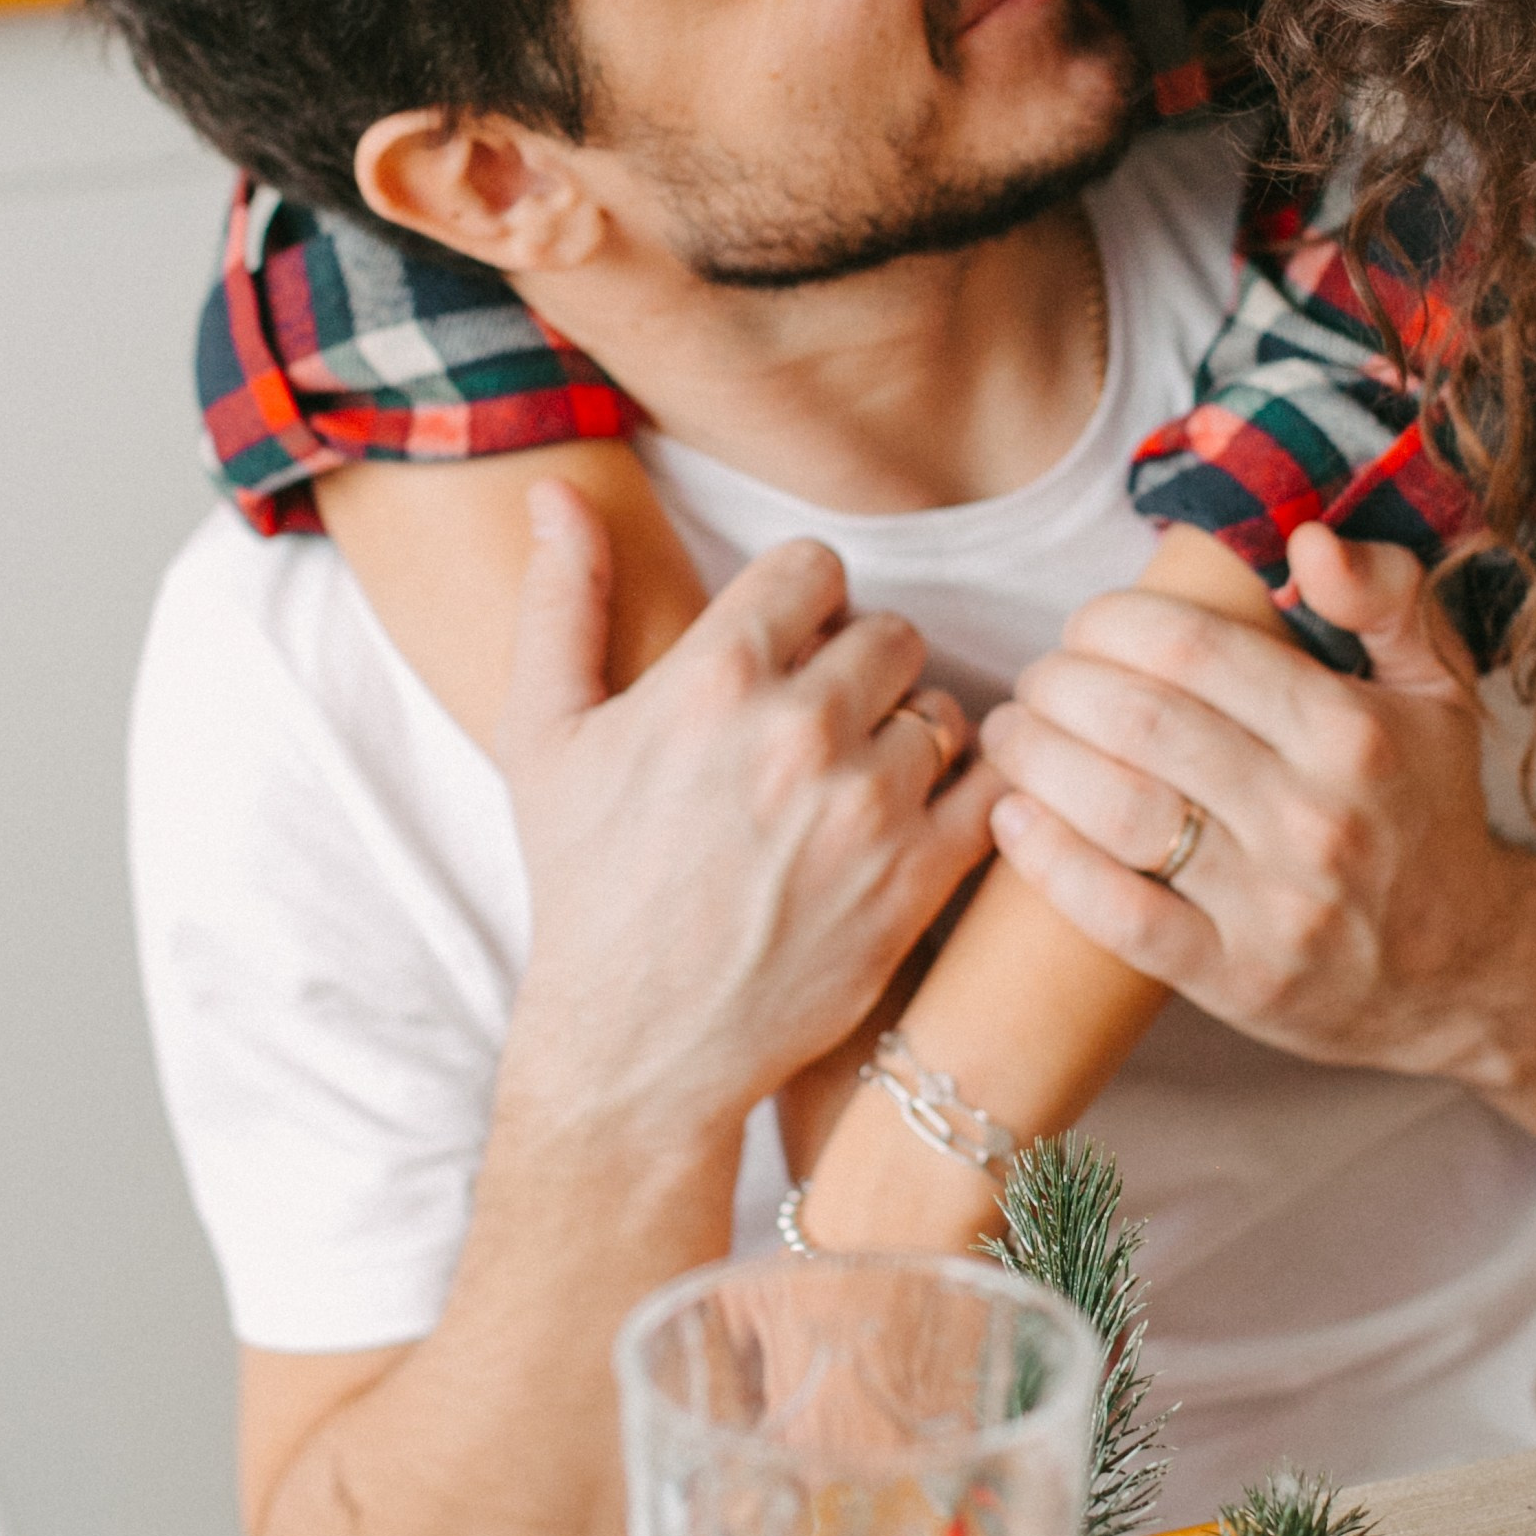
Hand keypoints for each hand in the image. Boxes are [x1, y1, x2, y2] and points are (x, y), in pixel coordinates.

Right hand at [497, 480, 998, 1145]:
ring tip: (862, 782)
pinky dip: (975, 792)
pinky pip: (994, 787)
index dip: (803, 605)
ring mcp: (869, 807)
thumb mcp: (541, 736)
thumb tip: (555, 492)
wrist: (635, 1043)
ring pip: (944, 708)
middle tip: (825, 723)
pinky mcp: (920, 878)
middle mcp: (800, 730)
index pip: (816, 566)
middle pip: (890, 631)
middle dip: (861, 668)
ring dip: (913, 734)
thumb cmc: (585, 885)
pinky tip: (929, 812)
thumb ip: (560, 601)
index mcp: (715, 678)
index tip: (785, 652)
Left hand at [981, 525, 1516, 1074]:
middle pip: (1138, 722)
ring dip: (1037, 760)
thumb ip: (1386, 591)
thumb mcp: (1437, 684)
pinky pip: (1119, 918)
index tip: (1088, 627)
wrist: (1466, 967)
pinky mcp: (1240, 980)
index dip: (1111, 622)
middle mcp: (1318, 817)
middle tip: (1037, 679)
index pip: (1190, 647)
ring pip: (1118, 812)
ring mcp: (1278, 907)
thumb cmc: (1424, 803)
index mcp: (1354, 731)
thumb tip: (1306, 539)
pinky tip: (1015, 818)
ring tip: (1010, 735)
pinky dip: (1051, 862)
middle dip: (1058, 685)